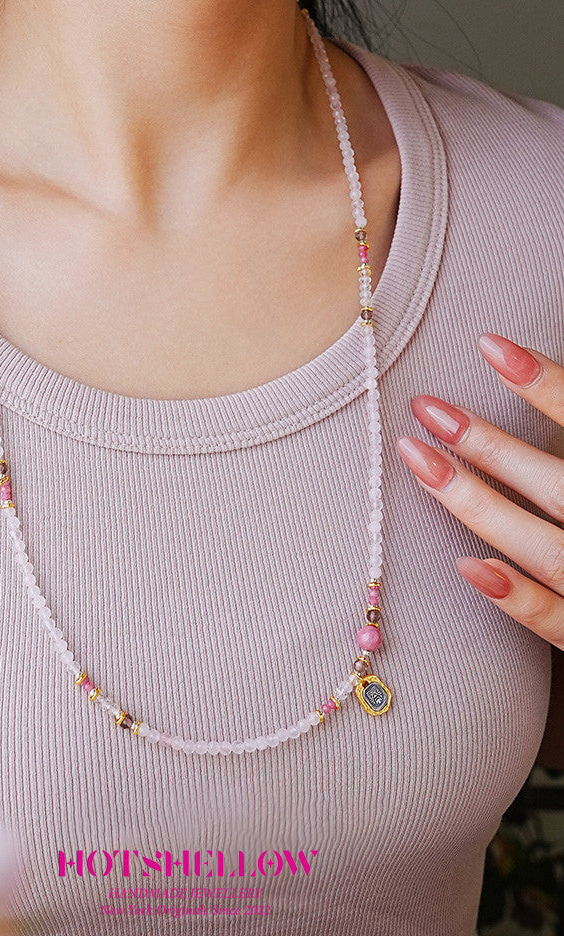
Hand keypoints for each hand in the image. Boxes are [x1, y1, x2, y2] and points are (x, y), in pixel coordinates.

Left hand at [395, 332, 563, 651]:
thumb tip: (545, 380)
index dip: (548, 385)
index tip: (490, 347)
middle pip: (558, 485)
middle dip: (490, 444)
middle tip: (428, 407)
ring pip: (545, 548)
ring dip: (478, 506)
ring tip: (418, 459)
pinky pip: (559, 622)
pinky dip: (518, 598)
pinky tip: (468, 565)